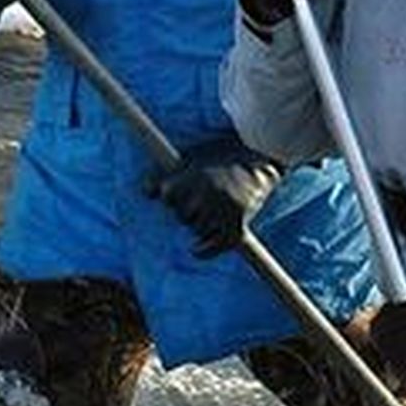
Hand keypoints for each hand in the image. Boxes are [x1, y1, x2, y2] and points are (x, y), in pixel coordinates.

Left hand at [147, 134, 281, 257]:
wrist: (259, 156)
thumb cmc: (221, 154)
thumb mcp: (191, 155)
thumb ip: (165, 172)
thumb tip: (146, 192)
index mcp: (195, 175)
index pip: (166, 196)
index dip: (172, 194)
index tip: (177, 190)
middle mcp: (207, 194)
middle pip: (182, 215)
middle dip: (187, 209)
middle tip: (202, 197)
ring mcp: (223, 211)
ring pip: (198, 230)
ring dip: (200, 225)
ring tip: (212, 209)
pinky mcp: (238, 225)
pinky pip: (214, 247)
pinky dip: (204, 250)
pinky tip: (195, 249)